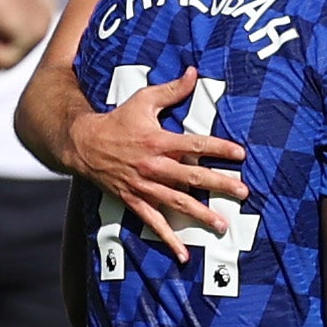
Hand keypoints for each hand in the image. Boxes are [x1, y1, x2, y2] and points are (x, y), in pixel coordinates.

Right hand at [67, 66, 248, 251]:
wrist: (84, 144)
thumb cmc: (117, 120)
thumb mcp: (143, 100)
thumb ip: (171, 90)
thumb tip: (194, 72)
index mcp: (159, 140)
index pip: (195, 144)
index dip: (219, 149)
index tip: (240, 154)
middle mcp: (154, 165)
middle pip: (192, 176)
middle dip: (219, 184)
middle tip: (242, 192)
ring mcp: (144, 186)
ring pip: (177, 202)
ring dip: (200, 214)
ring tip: (221, 224)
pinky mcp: (135, 200)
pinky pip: (153, 223)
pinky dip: (168, 239)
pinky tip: (184, 253)